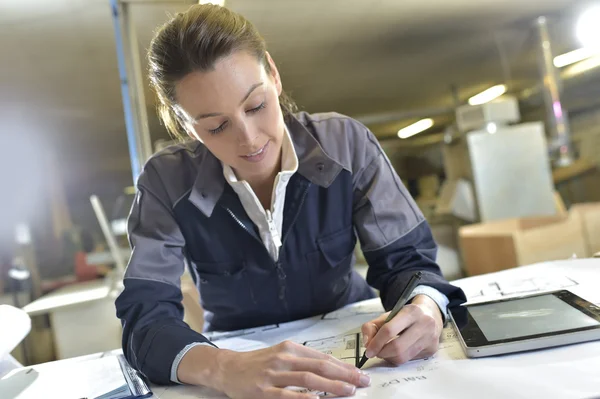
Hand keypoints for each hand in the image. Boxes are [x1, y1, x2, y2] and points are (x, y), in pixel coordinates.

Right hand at [215, 340, 370, 398]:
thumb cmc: (258, 363)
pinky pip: (287, 396)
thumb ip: (303, 361)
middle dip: (345, 375)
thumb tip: (332, 369)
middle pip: (320, 367)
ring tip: (349, 391)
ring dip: (331, 386)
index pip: (323, 358)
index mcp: (290, 348)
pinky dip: (304, 398)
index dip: (343, 366)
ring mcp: (273, 375)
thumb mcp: (281, 355)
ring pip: (308, 380)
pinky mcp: (263, 391)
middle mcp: (284, 359)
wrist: (228, 369)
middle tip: (362, 382)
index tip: (359, 373)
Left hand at [361, 295, 442, 365]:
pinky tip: (397, 352)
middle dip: (382, 352)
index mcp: (411, 312)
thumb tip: (367, 344)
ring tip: (385, 351)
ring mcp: (430, 338)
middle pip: (397, 347)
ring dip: (389, 357)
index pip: (389, 330)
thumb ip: (372, 326)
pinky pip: (410, 360)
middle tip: (375, 352)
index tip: (368, 350)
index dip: (376, 342)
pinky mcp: (432, 349)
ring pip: (403, 357)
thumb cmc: (406, 315)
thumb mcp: (388, 315)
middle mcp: (424, 324)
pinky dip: (398, 358)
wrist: (430, 313)